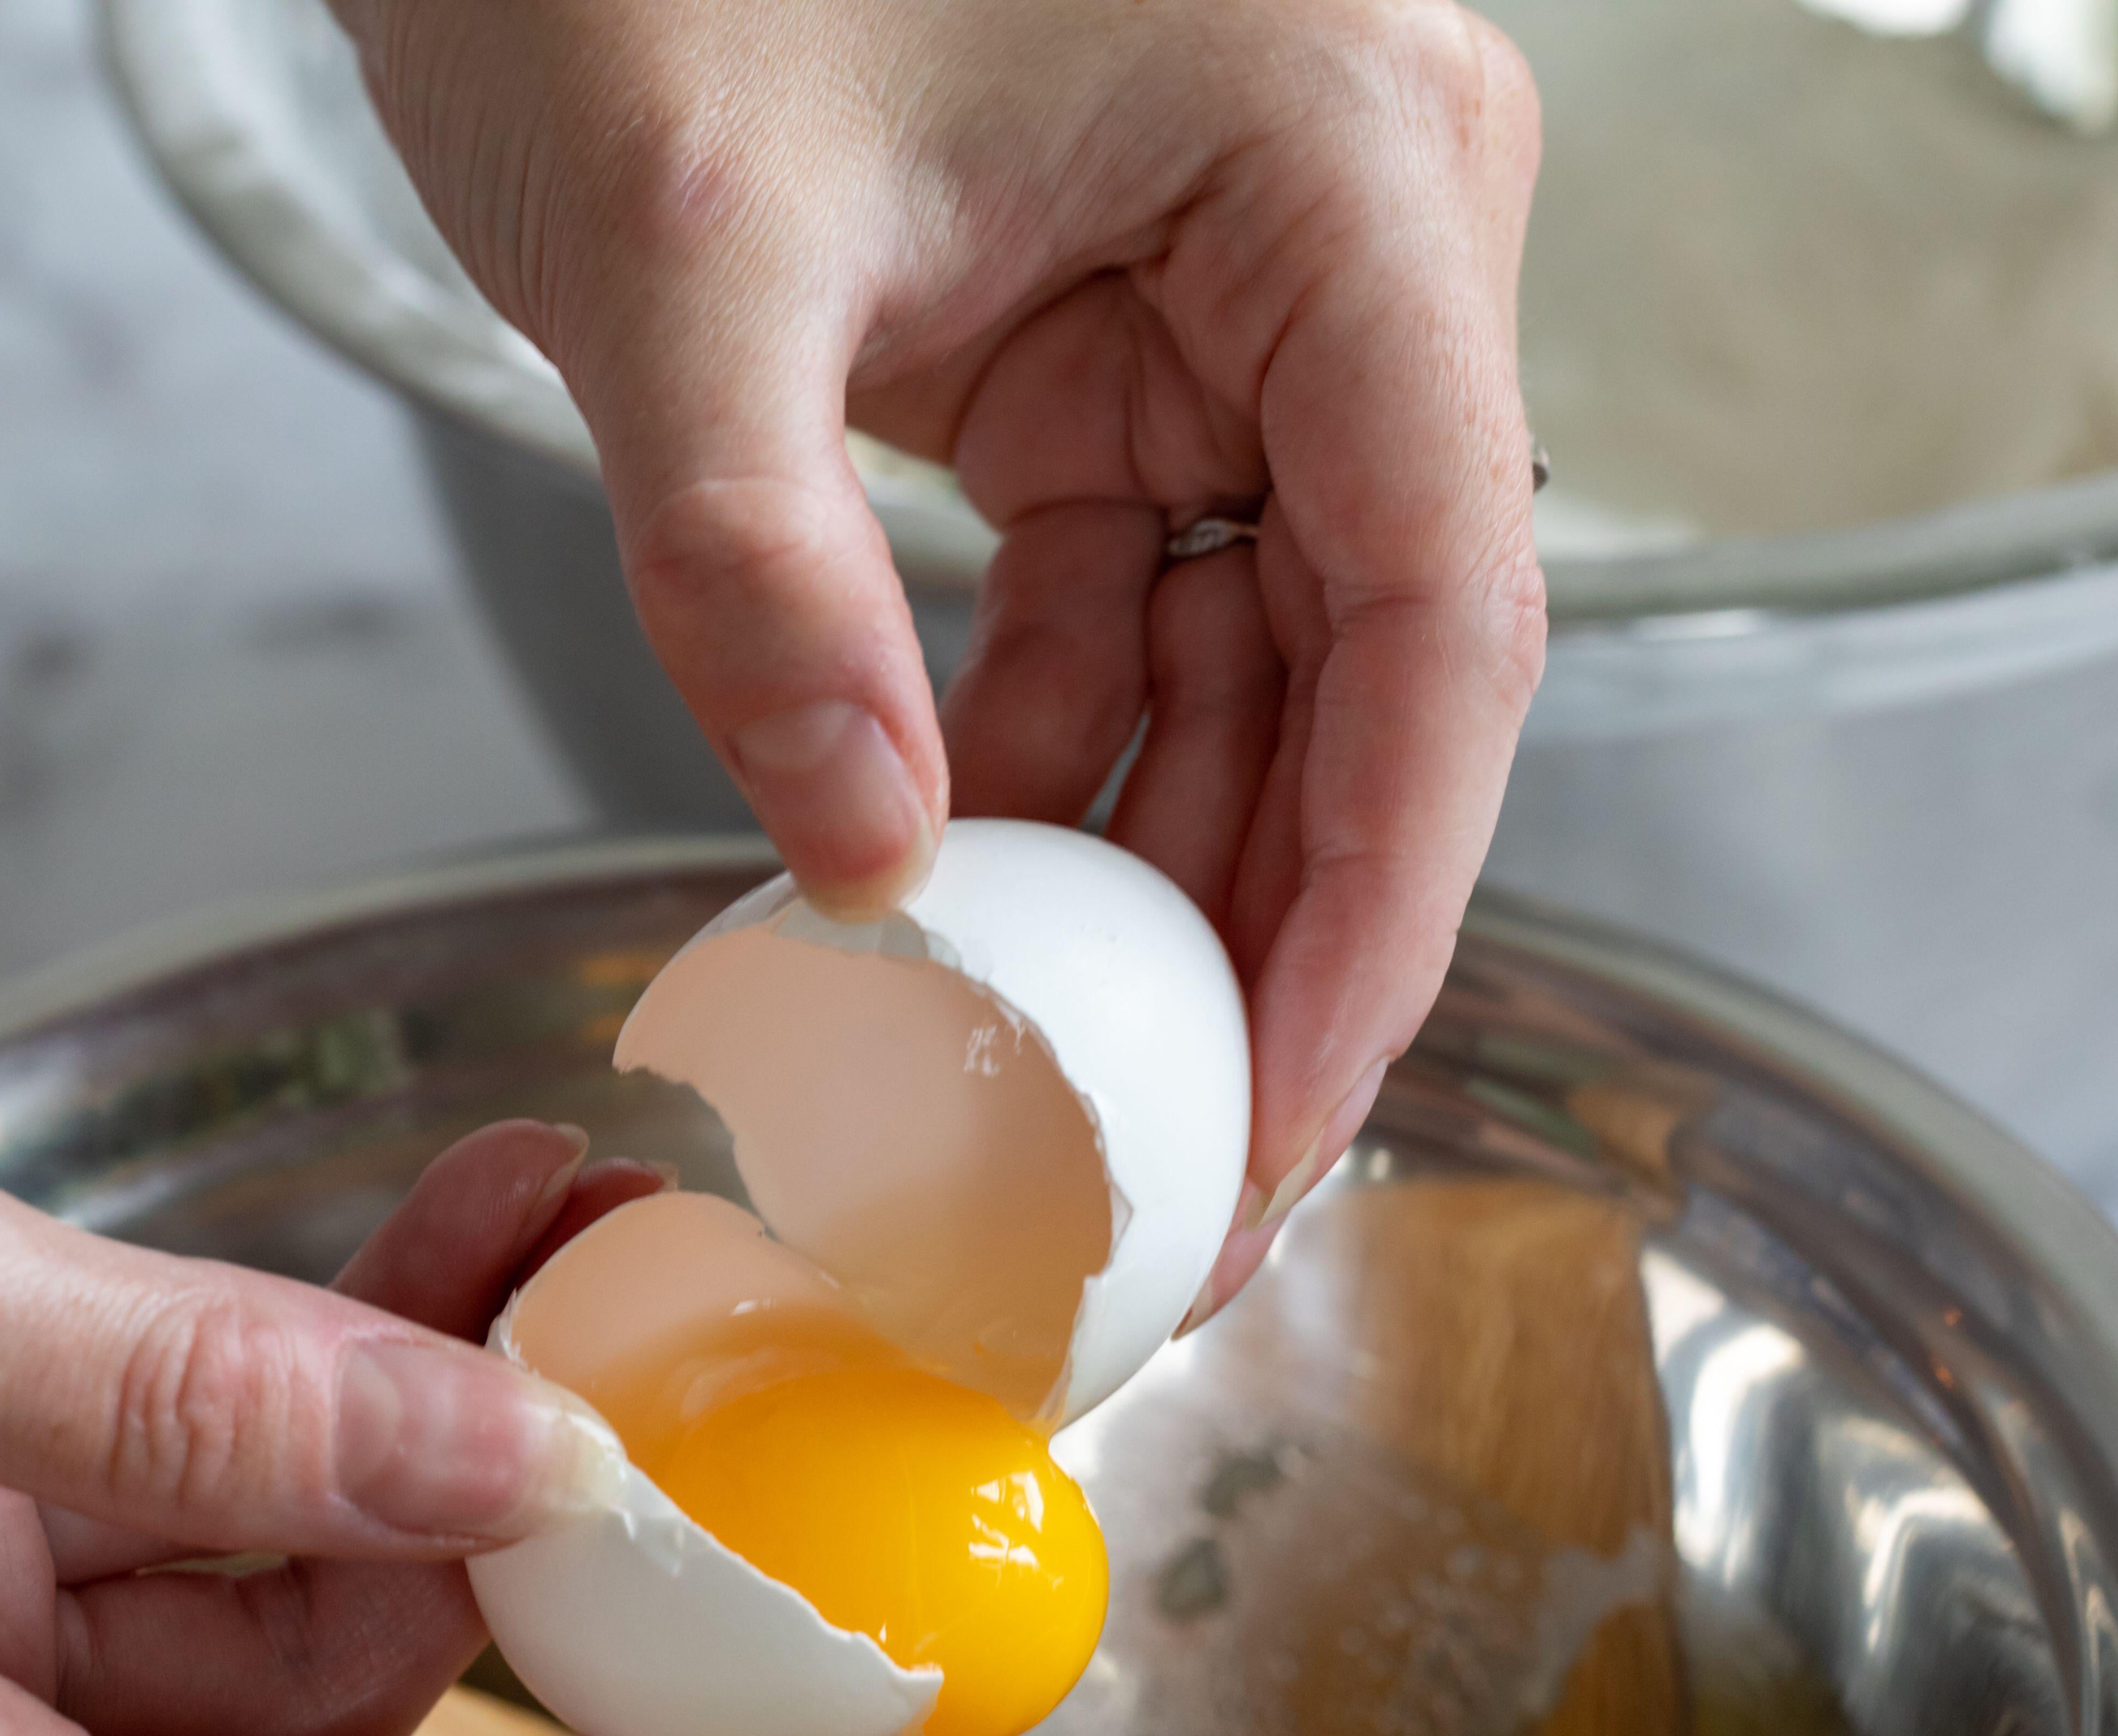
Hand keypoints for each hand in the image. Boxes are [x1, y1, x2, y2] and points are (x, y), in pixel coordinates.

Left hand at [344, 0, 1544, 1309]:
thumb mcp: (676, 254)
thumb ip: (759, 575)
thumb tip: (864, 865)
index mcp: (1345, 165)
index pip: (1441, 604)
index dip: (1378, 897)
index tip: (1284, 1113)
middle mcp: (1349, 238)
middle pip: (1377, 667)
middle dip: (1276, 937)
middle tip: (1181, 1189)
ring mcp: (1241, 300)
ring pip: (1261, 661)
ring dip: (1161, 874)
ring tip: (1074, 1099)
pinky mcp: (1123, 353)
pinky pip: (1135, 606)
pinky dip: (1052, 761)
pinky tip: (960, 901)